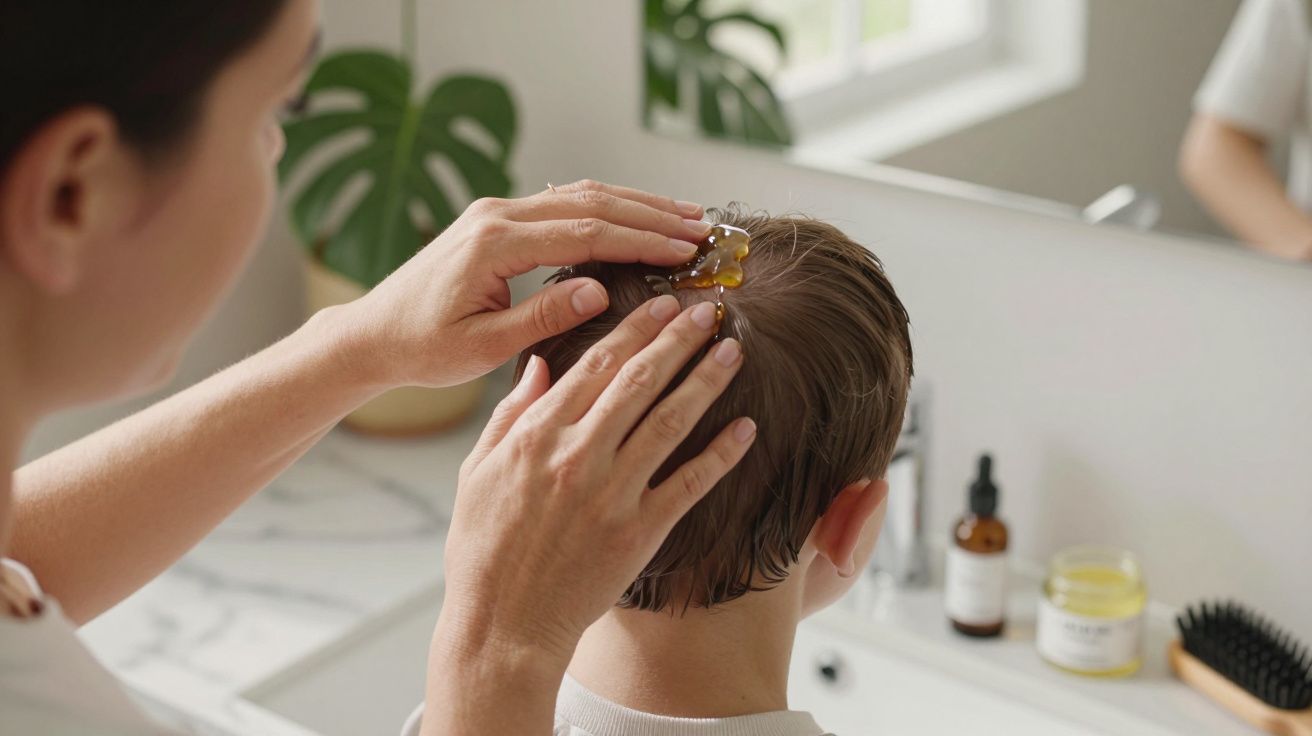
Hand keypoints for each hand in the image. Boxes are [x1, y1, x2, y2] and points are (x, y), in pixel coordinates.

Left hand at [333, 180, 711, 388]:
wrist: (372, 333)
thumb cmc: (422, 348)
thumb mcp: (483, 346)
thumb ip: (542, 316)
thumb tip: (598, 290)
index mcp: (494, 244)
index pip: (586, 233)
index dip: (641, 240)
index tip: (686, 250)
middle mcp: (496, 215)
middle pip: (591, 202)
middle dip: (651, 214)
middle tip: (702, 228)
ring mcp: (495, 212)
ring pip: (579, 195)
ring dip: (634, 204)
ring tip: (684, 215)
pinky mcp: (496, 220)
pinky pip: (561, 204)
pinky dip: (605, 206)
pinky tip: (636, 214)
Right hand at [435, 295, 755, 665]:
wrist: (502, 625)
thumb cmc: (483, 551)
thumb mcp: (475, 473)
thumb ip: (508, 415)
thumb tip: (538, 366)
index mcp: (536, 436)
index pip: (594, 365)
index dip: (634, 329)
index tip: (661, 304)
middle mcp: (576, 457)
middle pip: (638, 382)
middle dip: (677, 340)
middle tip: (707, 310)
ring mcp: (611, 494)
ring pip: (669, 421)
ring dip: (705, 381)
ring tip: (732, 351)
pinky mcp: (639, 533)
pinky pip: (689, 484)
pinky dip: (721, 454)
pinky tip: (747, 428)